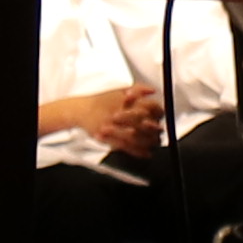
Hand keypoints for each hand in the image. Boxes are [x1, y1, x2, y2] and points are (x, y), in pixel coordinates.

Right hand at [33, 82, 168, 149]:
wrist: (81, 111)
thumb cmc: (102, 101)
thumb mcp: (119, 90)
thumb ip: (137, 89)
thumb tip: (152, 91)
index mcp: (126, 101)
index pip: (149, 106)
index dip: (157, 113)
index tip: (160, 117)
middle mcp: (122, 113)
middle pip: (145, 122)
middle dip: (155, 128)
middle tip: (160, 132)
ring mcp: (116, 127)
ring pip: (138, 137)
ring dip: (149, 141)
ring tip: (156, 143)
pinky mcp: (110, 139)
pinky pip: (128, 147)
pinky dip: (139, 152)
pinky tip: (147, 153)